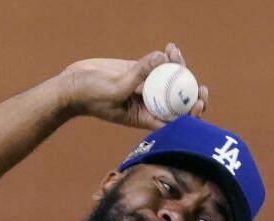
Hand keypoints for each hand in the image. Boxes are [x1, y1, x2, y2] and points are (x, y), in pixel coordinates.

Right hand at [61, 43, 208, 129]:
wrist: (73, 85)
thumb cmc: (89, 96)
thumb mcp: (113, 90)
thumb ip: (137, 76)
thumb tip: (161, 58)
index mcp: (144, 117)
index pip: (174, 121)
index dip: (191, 115)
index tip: (198, 104)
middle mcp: (148, 104)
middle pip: (178, 101)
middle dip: (192, 93)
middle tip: (201, 86)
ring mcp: (145, 87)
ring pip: (171, 80)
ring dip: (179, 67)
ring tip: (174, 52)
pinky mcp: (140, 72)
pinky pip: (160, 65)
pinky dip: (167, 56)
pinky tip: (170, 47)